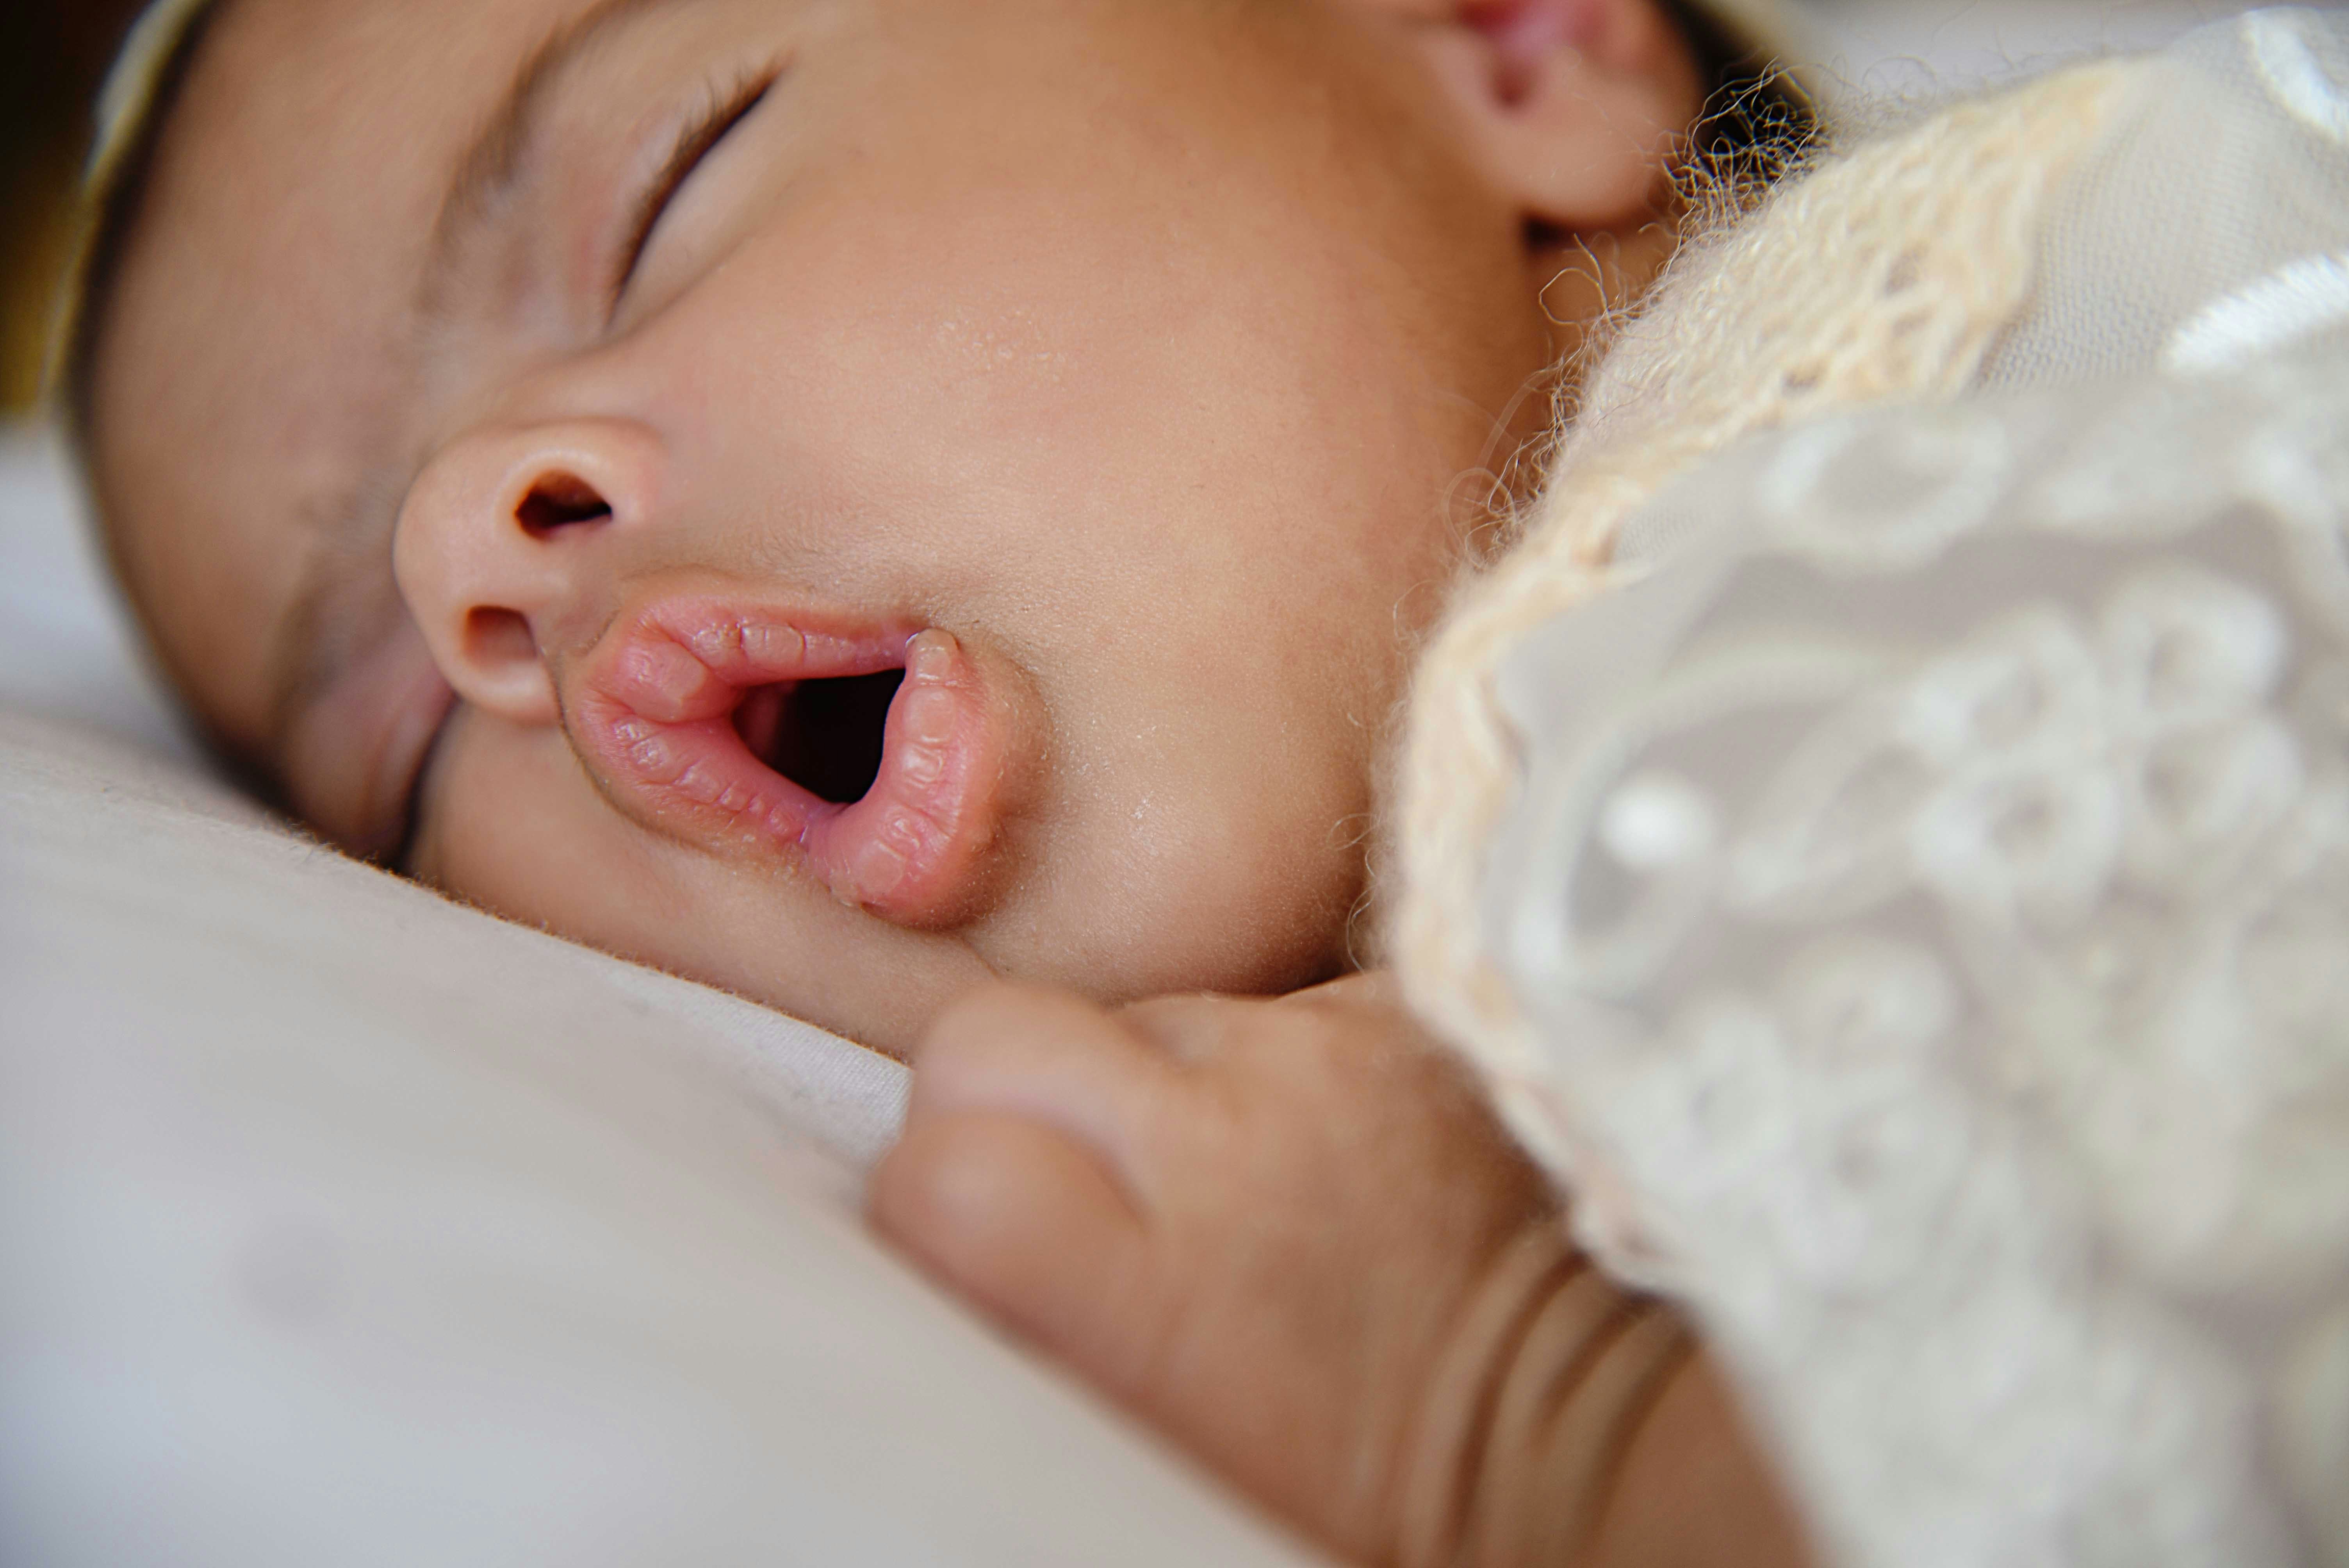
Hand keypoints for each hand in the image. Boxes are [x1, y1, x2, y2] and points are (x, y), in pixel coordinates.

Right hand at [869, 976, 1807, 1567]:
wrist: (1608, 1426)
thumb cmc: (1383, 1479)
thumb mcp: (1178, 1446)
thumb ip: (1051, 1339)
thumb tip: (948, 1260)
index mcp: (1163, 1305)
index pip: (937, 1167)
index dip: (932, 1193)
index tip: (973, 1235)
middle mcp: (1234, 1146)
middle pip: (995, 1038)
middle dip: (1008, 1096)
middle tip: (1086, 1176)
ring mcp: (1333, 1055)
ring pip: (1146, 1008)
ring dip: (1163, 1075)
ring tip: (1251, 1173)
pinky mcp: (1415, 1006)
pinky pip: (1280, 993)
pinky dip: (1287, 1053)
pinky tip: (1344, 1139)